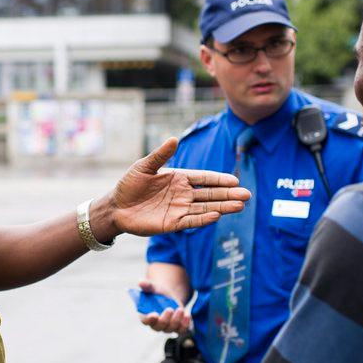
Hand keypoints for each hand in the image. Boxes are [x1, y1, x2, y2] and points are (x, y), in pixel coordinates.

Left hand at [103, 138, 250, 237]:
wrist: (116, 207)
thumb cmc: (129, 184)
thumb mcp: (143, 167)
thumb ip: (160, 155)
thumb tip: (174, 138)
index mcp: (179, 178)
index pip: (204, 178)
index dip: (219, 179)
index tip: (235, 180)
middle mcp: (183, 194)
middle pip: (210, 194)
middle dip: (228, 195)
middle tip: (247, 195)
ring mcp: (179, 209)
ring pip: (205, 208)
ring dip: (222, 207)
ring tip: (239, 206)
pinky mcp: (172, 223)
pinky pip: (191, 221)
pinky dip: (204, 219)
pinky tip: (217, 215)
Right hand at [138, 279, 190, 332]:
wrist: (168, 297)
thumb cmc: (157, 293)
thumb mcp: (152, 288)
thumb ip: (146, 286)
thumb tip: (141, 282)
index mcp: (146, 316)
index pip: (146, 321)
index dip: (149, 319)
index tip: (154, 315)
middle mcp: (156, 324)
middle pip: (159, 327)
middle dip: (165, 319)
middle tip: (169, 309)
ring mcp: (167, 327)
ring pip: (171, 328)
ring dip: (176, 320)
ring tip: (180, 309)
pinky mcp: (178, 327)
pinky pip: (182, 330)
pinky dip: (185, 324)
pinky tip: (187, 315)